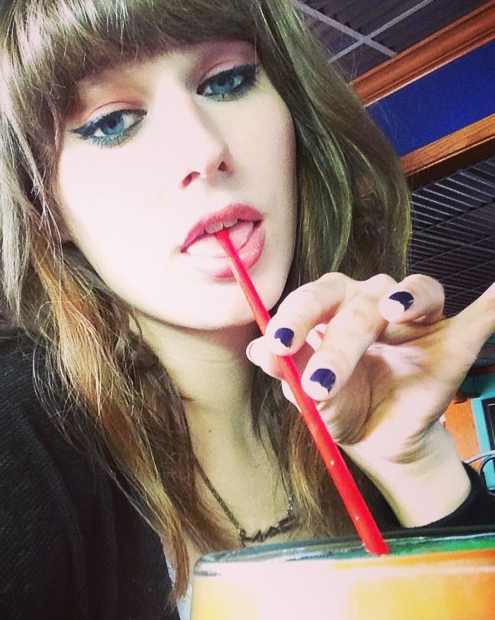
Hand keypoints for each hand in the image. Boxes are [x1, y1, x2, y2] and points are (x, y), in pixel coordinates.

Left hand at [246, 272, 494, 524]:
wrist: (377, 437)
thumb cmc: (338, 405)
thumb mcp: (308, 397)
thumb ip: (287, 371)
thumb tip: (259, 350)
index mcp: (330, 306)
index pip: (311, 298)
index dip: (293, 318)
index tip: (277, 345)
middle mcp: (370, 299)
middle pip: (357, 302)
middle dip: (338, 345)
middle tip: (320, 383)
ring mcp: (414, 316)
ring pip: (412, 293)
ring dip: (406, 299)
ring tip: (392, 311)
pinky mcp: (452, 338)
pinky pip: (478, 317)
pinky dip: (491, 305)